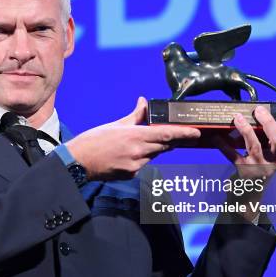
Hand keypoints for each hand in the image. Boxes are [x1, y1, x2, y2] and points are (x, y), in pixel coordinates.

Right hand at [66, 97, 200, 180]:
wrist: (78, 162)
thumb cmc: (94, 140)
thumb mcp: (116, 124)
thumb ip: (135, 115)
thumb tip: (143, 102)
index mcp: (135, 136)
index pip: (166, 134)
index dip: (183, 134)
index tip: (196, 132)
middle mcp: (138, 152)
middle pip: (163, 145)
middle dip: (170, 140)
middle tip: (178, 134)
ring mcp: (135, 165)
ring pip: (153, 155)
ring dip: (153, 148)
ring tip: (138, 142)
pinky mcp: (130, 174)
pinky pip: (143, 164)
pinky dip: (141, 157)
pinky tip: (127, 154)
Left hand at [213, 106, 275, 220]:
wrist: (247, 199)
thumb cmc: (256, 172)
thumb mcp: (267, 159)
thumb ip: (266, 142)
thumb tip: (254, 117)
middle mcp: (273, 162)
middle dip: (268, 122)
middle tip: (258, 110)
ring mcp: (258, 168)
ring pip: (255, 146)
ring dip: (246, 129)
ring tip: (237, 117)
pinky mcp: (242, 172)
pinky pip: (232, 155)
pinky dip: (223, 145)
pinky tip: (216, 138)